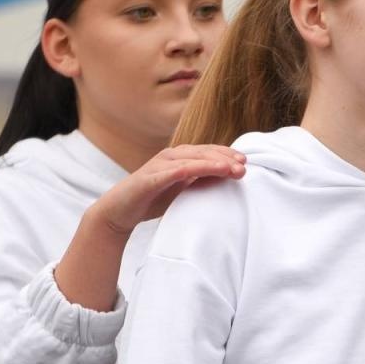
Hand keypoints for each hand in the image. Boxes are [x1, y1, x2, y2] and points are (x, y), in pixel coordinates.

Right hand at [91, 145, 244, 236]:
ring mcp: (158, 165)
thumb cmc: (152, 200)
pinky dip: (187, 170)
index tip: (244, 163)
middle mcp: (169, 157)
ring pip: (190, 159)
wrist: (119, 211)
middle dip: (224, 158)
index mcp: (179, 158)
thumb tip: (226, 180)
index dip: (226, 155)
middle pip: (202, 152)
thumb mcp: (182, 191)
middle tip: (243, 167)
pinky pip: (171, 172)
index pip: (207, 152)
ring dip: (211, 162)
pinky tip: (201, 171)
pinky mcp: (148, 178)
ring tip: (229, 168)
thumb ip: (200, 182)